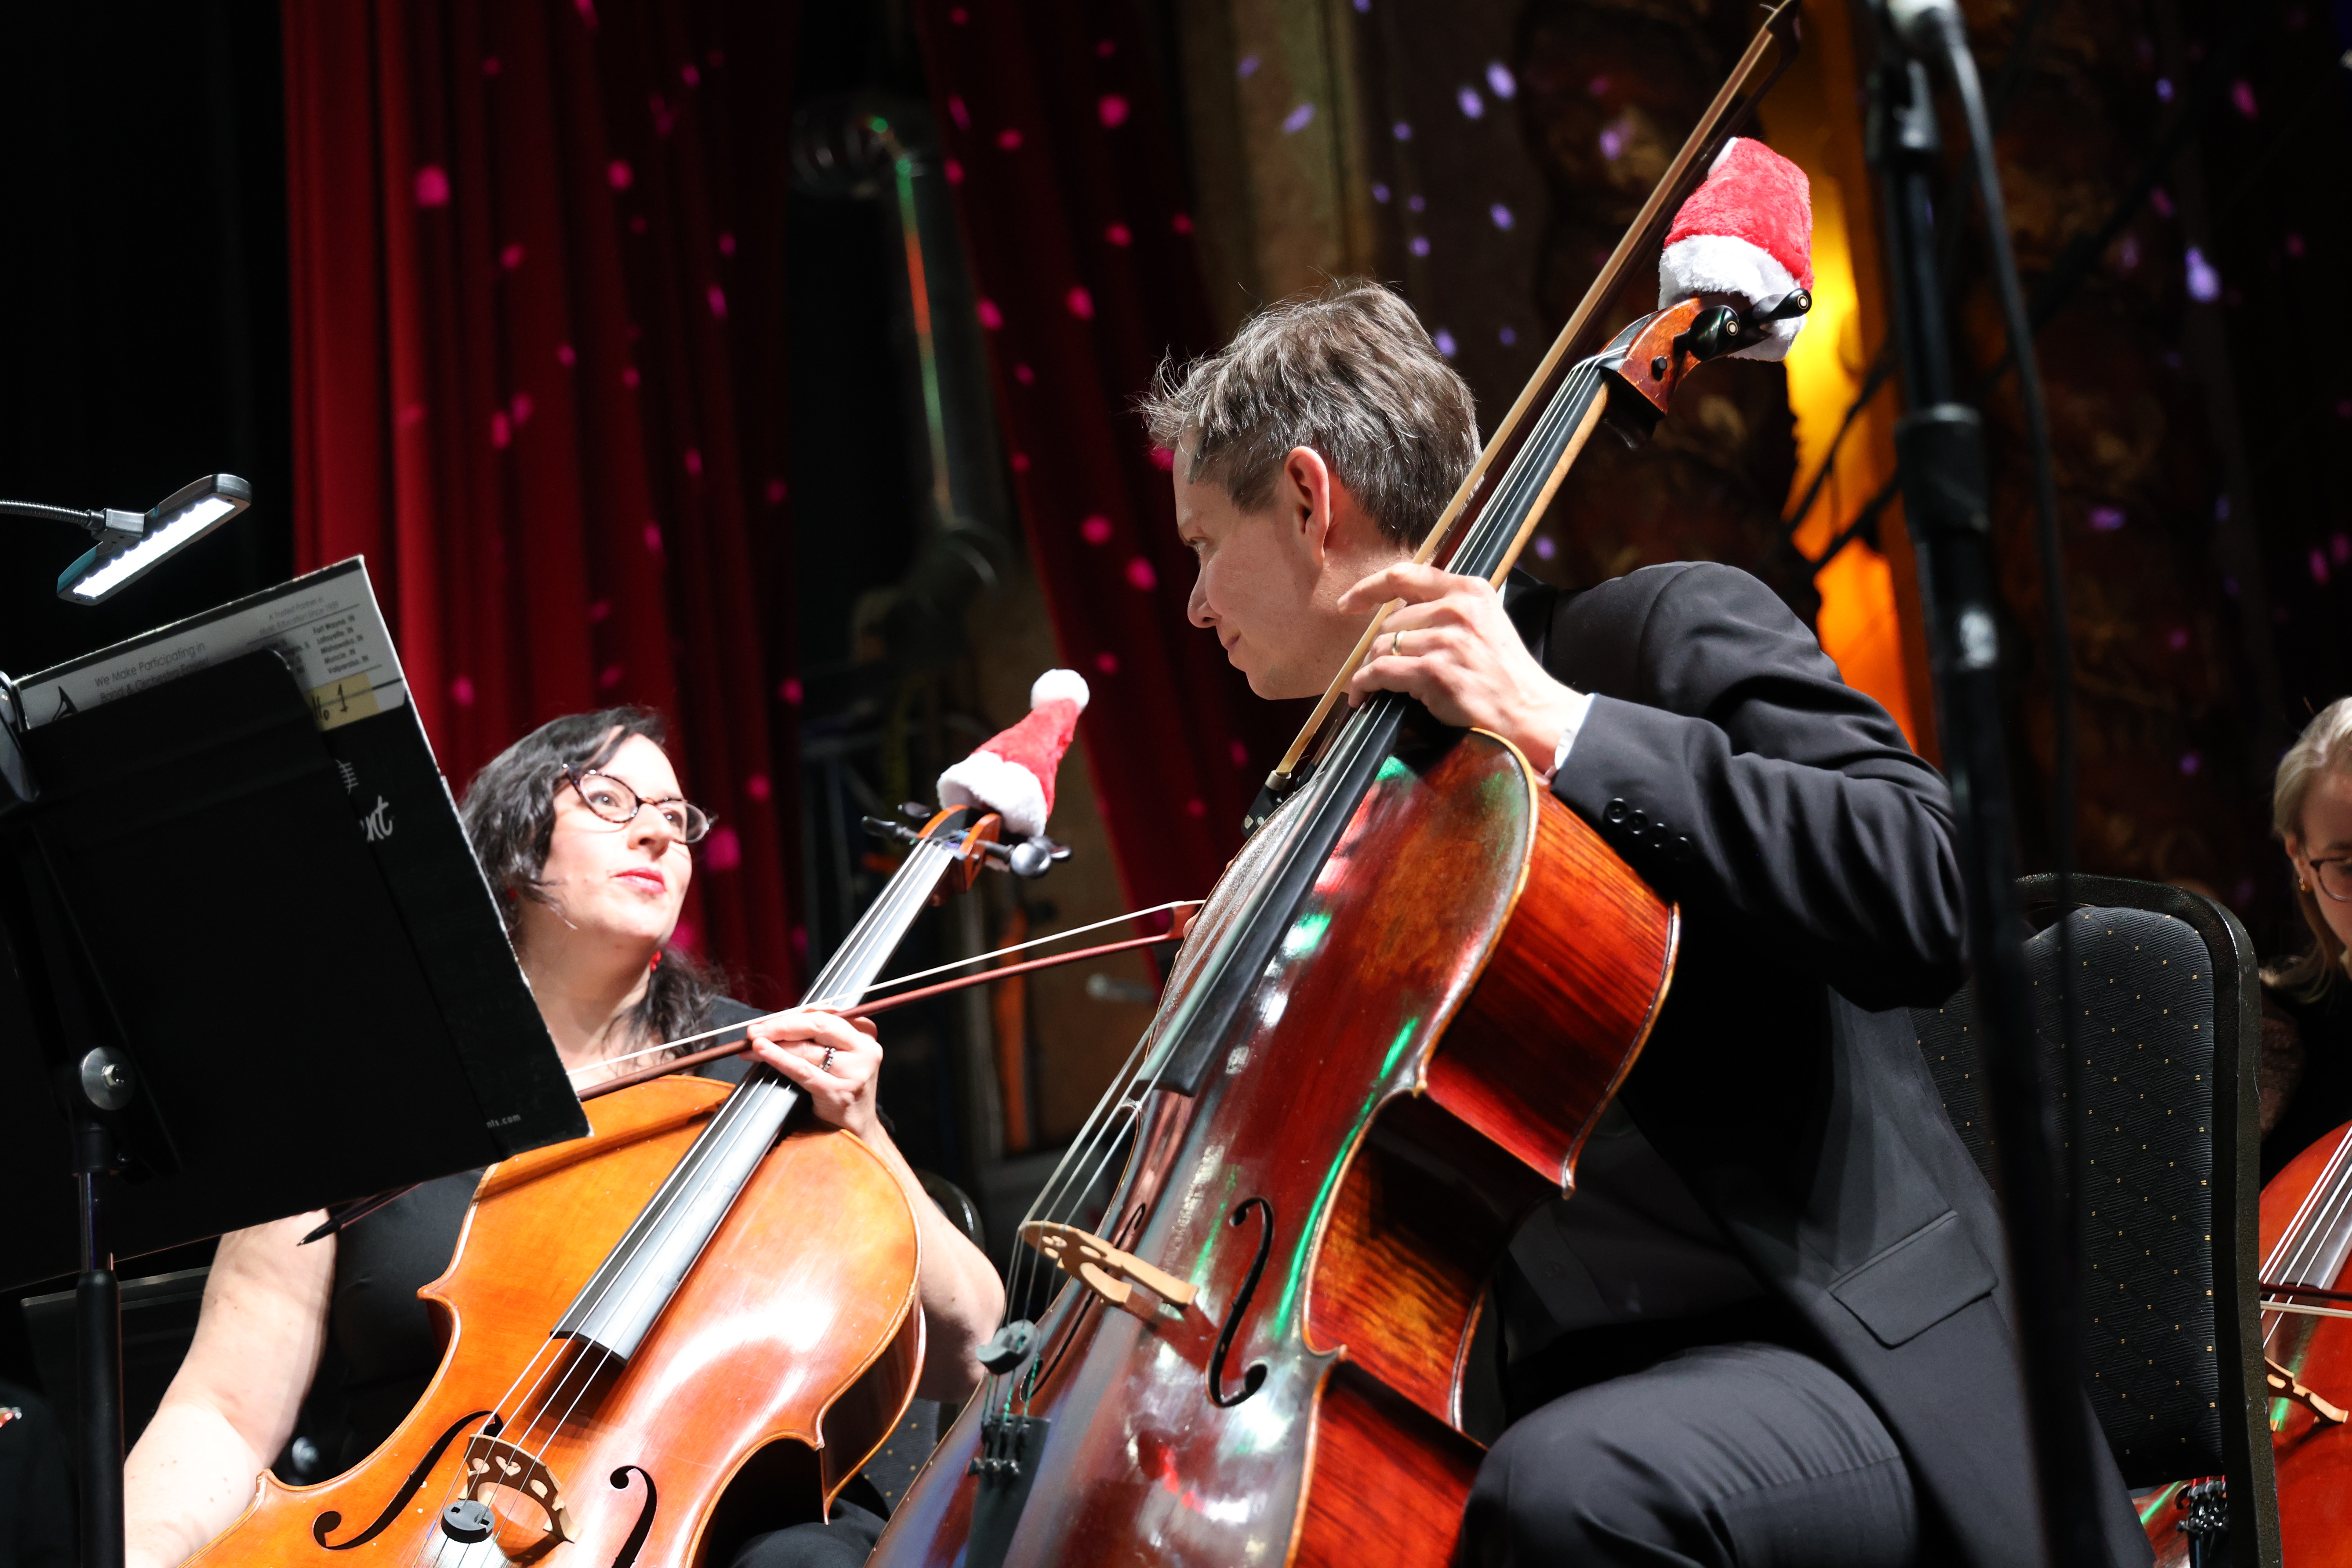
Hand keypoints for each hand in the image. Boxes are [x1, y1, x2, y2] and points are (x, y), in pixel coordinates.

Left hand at [746, 1010, 882, 1139]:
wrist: (857, 1128)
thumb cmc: (842, 1087)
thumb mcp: (840, 1054)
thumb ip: (817, 1035)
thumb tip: (776, 1024)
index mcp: (864, 1032)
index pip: (823, 1013)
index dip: (791, 1015)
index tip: (767, 1021)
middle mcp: (864, 1048)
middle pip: (817, 1024)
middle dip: (781, 1025)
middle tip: (755, 1030)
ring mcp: (855, 1071)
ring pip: (807, 1048)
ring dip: (775, 1044)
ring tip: (752, 1045)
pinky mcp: (839, 1092)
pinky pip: (803, 1071)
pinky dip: (779, 1059)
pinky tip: (763, 1052)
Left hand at [1338, 562, 1580, 766]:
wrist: (1530, 712)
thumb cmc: (1506, 675)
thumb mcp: (1486, 624)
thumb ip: (1449, 610)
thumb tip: (1401, 615)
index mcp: (1469, 591)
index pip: (1405, 575)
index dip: (1369, 588)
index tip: (1348, 602)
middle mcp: (1457, 609)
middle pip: (1390, 620)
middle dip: (1381, 647)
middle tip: (1383, 669)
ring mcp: (1445, 640)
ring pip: (1383, 647)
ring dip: (1373, 669)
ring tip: (1374, 686)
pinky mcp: (1434, 671)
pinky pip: (1381, 672)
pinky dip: (1364, 685)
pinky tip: (1363, 696)